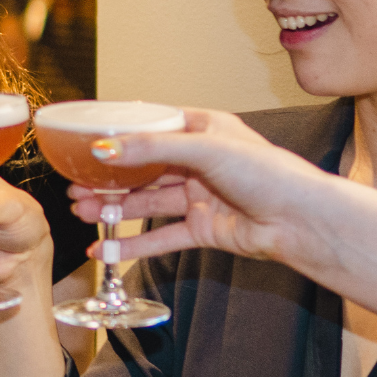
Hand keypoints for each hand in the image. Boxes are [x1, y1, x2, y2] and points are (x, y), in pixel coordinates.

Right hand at [67, 109, 328, 264]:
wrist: (301, 221)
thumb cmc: (268, 173)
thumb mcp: (204, 149)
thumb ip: (151, 150)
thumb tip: (105, 149)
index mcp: (203, 129)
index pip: (151, 129)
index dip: (118, 138)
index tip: (85, 146)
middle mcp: (200, 162)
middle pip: (144, 170)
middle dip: (108, 180)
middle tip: (75, 187)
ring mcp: (201, 197)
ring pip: (147, 203)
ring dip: (115, 210)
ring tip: (83, 213)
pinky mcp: (204, 230)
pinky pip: (161, 236)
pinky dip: (133, 244)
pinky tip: (105, 248)